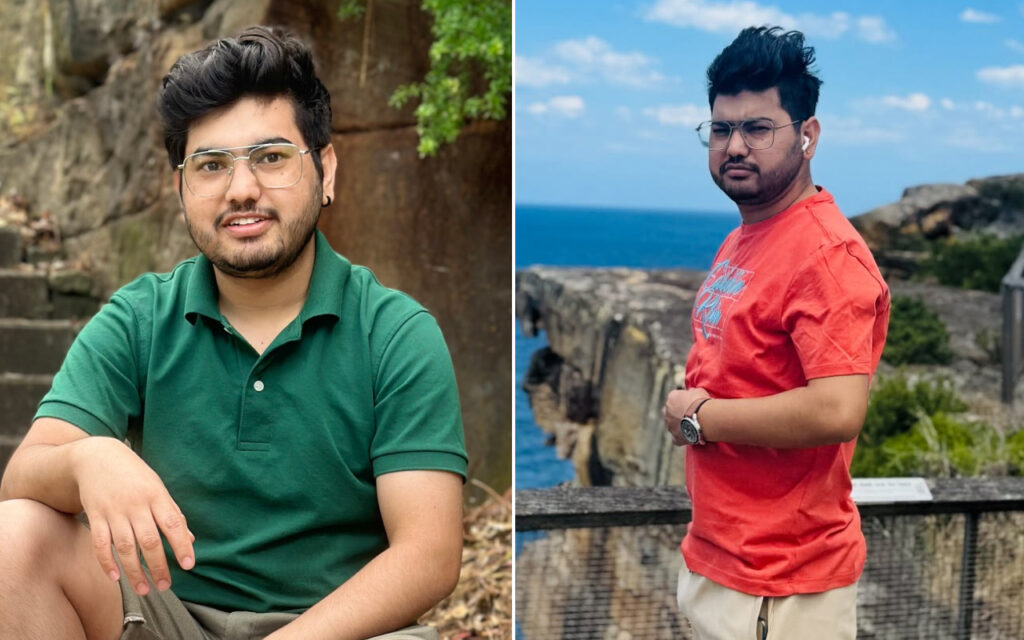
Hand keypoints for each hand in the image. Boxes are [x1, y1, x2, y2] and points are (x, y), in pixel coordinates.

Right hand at [72, 437, 194, 595]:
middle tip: (165, 586)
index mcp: (156, 496)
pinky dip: (106, 562)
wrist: (96, 457)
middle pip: (149, 540)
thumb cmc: (134, 475)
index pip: (173, 524)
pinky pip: (99, 544)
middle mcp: (136, 504)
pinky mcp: (95, 515)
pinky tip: (115, 578)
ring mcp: (114, 511)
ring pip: (125, 547)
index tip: (189, 565)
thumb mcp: (157, 488)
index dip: (181, 545)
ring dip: (135, 572)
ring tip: (144, 590)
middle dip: (158, 566)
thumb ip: (173, 514)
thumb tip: (190, 539)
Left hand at [663, 387, 710, 445]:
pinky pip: (677, 439)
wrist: (704, 418)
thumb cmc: (702, 402)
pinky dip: (682, 438)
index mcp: (672, 398)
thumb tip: (691, 392)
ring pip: (672, 425)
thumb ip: (692, 392)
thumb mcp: (698, 391)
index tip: (691, 404)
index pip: (674, 398)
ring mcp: (670, 425)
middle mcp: (667, 411)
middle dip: (676, 413)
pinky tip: (690, 437)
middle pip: (669, 412)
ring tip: (693, 427)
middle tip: (689, 415)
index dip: (683, 402)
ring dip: (679, 425)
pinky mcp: (675, 438)